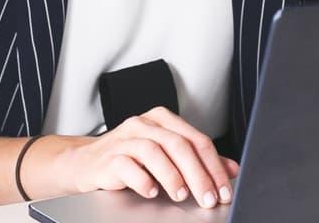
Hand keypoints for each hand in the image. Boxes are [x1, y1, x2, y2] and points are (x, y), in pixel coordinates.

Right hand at [46, 108, 237, 208]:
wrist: (87, 162)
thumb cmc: (129, 157)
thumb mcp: (167, 155)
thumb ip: (198, 160)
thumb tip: (232, 169)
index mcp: (163, 120)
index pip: (197, 140)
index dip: (214, 166)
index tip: (223, 190)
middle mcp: (145, 124)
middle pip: (179, 145)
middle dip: (198, 174)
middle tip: (207, 198)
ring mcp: (126, 138)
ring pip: (155, 151)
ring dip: (172, 176)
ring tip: (181, 195)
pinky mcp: (109, 156)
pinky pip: (127, 164)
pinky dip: (142, 180)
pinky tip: (151, 191)